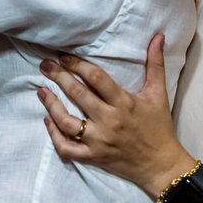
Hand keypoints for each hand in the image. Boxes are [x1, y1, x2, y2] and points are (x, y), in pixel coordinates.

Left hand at [37, 33, 193, 197]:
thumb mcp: (159, 93)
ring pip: (67, 122)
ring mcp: (99, 140)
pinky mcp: (93, 157)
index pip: (96, 78)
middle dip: (59, 77)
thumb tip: (158, 36)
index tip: (64, 56)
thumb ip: (156, 63)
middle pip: (78, 95)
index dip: (77, 65)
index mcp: (124, 103)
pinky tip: (47, 119)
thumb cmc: (159, 127)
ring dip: (51, 105)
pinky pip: (67, 147)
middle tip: (45, 65)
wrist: (161, 165)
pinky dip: (54, 135)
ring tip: (40, 90)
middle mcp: (109, 121)